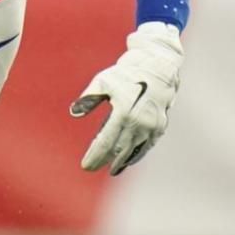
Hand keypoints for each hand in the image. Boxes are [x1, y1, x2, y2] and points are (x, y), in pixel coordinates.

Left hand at [71, 22, 183, 174]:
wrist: (159, 64)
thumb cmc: (128, 72)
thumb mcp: (103, 81)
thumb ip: (89, 99)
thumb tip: (74, 113)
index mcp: (123, 112)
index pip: (105, 142)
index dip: (95, 156)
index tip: (86, 166)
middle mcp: (138, 122)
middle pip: (118, 150)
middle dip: (105, 160)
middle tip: (92, 167)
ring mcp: (151, 126)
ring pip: (134, 150)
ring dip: (122, 161)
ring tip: (113, 169)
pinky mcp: (160, 125)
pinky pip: (147, 145)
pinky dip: (138, 154)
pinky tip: (130, 159)